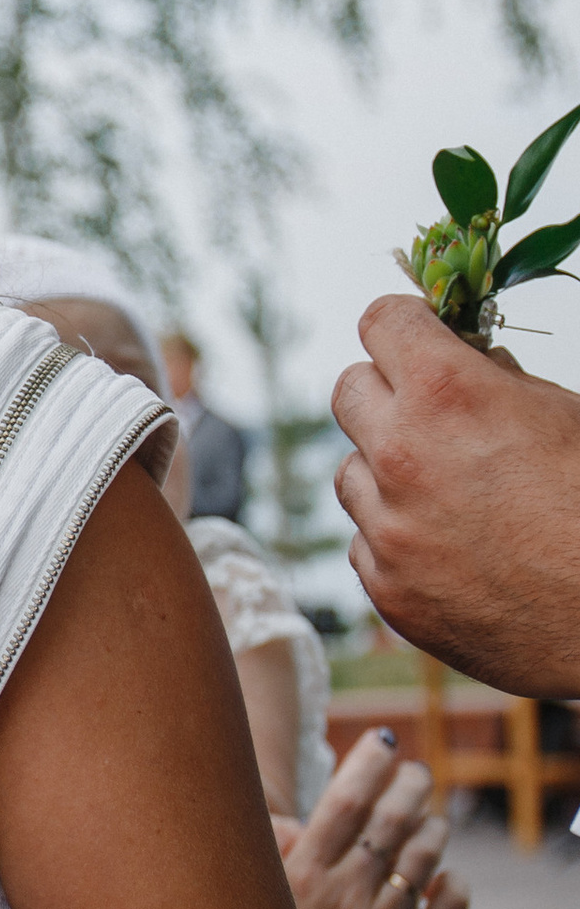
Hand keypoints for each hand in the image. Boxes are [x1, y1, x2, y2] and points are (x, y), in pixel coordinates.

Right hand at [275, 730, 467, 908]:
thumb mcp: (246, 908)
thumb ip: (268, 859)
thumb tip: (295, 824)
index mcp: (303, 877)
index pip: (345, 801)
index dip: (368, 763)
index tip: (383, 739)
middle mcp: (349, 898)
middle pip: (393, 821)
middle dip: (411, 785)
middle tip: (417, 770)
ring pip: (427, 859)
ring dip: (435, 828)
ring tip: (434, 817)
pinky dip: (454, 885)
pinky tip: (446, 878)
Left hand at [332, 294, 579, 694]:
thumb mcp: (569, 416)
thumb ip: (504, 380)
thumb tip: (472, 359)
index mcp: (447, 394)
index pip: (383, 321)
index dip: (405, 326)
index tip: (419, 339)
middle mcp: (400, 453)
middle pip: (350, 390)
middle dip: (389, 394)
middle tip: (433, 417)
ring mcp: (388, 525)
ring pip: (352, 472)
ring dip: (388, 474)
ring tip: (456, 497)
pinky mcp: (387, 586)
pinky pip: (366, 543)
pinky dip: (400, 542)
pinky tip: (456, 553)